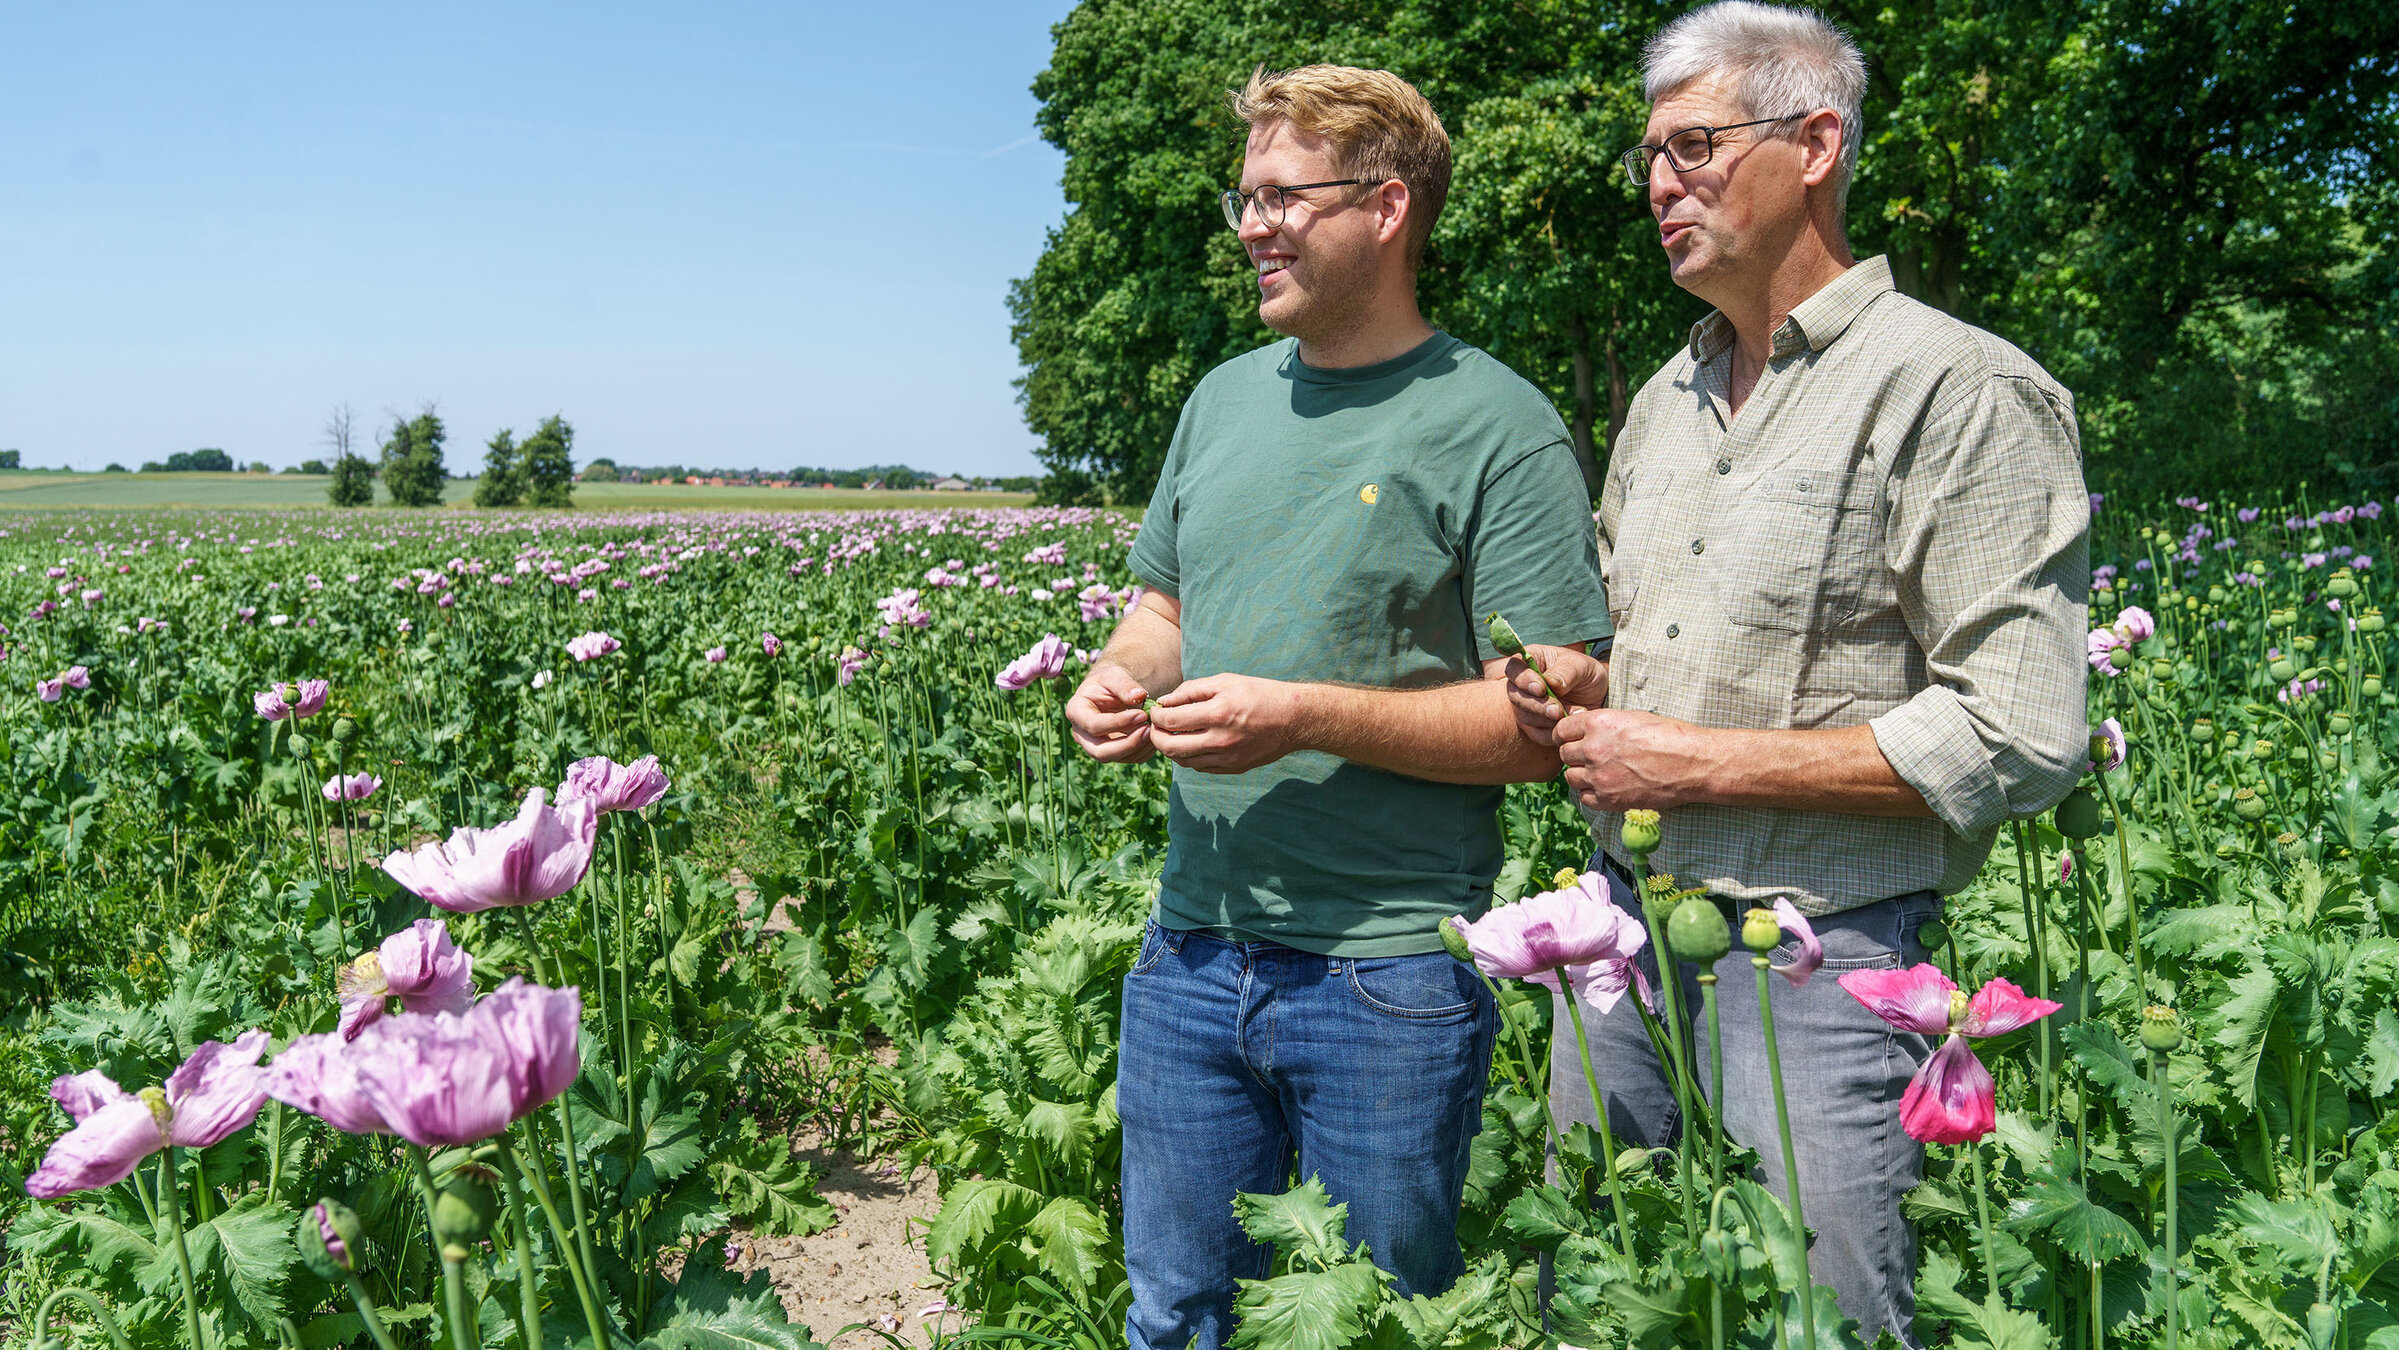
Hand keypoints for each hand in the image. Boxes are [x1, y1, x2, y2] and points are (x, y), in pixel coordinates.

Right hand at [1066, 663, 1155, 763]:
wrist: (1112, 690)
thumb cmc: (1110, 681)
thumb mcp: (1115, 675)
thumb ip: (1125, 684)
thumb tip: (1139, 695)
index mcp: (1076, 711)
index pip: (1093, 725)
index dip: (1118, 723)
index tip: (1141, 714)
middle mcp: (1081, 733)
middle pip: (1100, 751)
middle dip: (1127, 744)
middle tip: (1149, 730)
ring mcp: (1094, 745)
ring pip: (1115, 758)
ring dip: (1138, 748)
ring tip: (1154, 730)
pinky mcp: (1111, 752)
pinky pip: (1127, 759)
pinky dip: (1143, 751)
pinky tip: (1153, 735)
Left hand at [1146, 673, 1307, 773]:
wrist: (1293, 719)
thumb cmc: (1258, 694)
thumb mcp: (1225, 681)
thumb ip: (1191, 690)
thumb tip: (1164, 702)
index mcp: (1218, 713)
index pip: (1171, 721)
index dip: (1156, 716)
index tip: (1156, 711)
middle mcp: (1221, 740)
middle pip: (1171, 747)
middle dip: (1156, 737)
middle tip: (1156, 727)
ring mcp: (1227, 758)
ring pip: (1184, 761)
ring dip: (1171, 749)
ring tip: (1172, 735)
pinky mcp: (1234, 768)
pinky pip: (1201, 768)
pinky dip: (1189, 758)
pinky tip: (1192, 744)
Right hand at [1505, 646, 1608, 746]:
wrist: (1598, 696)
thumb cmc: (1587, 674)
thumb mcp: (1582, 667)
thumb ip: (1566, 673)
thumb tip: (1550, 683)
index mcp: (1531, 660)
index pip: (1515, 668)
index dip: (1523, 679)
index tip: (1541, 689)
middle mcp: (1523, 684)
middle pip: (1515, 696)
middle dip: (1537, 705)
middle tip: (1557, 710)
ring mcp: (1526, 706)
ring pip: (1524, 716)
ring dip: (1547, 720)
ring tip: (1574, 714)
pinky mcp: (1534, 726)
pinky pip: (1536, 734)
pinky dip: (1553, 733)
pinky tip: (1570, 725)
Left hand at [1553, 707, 1709, 810]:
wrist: (1692, 764)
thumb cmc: (1669, 736)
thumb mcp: (1632, 718)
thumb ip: (1602, 724)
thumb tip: (1581, 725)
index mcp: (1598, 724)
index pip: (1561, 730)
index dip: (1567, 735)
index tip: (1574, 739)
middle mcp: (1593, 749)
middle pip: (1564, 754)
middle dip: (1574, 755)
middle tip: (1591, 757)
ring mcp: (1599, 776)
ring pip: (1570, 777)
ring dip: (1581, 775)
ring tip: (1601, 772)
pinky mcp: (1608, 800)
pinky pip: (1584, 798)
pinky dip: (1592, 794)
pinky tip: (1607, 787)